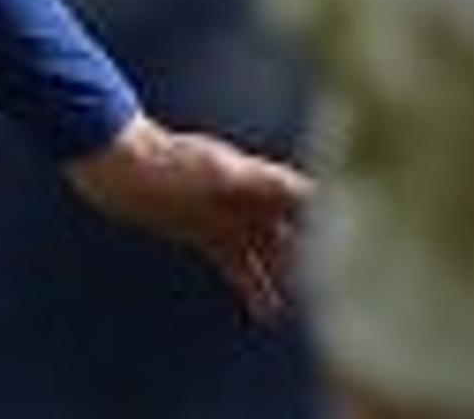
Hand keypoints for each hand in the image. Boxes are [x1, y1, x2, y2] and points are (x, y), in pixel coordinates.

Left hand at [62, 112, 310, 323]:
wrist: (118, 168)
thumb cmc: (165, 161)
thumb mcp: (213, 170)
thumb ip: (253, 180)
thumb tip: (295, 186)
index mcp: (254, 176)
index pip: (302, 196)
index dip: (328, 216)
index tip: (355, 244)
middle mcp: (244, 195)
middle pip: (287, 228)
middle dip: (310, 256)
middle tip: (332, 292)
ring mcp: (224, 214)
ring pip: (263, 251)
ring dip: (280, 278)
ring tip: (299, 310)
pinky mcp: (202, 232)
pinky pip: (235, 264)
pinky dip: (250, 286)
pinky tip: (264, 313)